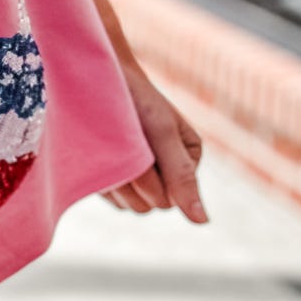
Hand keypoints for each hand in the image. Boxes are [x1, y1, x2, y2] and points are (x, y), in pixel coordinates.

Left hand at [102, 64, 207, 222]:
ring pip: (130, 205)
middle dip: (134, 182)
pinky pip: (113, 199)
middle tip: (123, 147)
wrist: (97, 78)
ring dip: (116, 181)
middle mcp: (167, 173)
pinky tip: (100, 154)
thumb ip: (182, 177)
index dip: (153, 181)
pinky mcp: (117, 177)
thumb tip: (203, 222)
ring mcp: (141, 176)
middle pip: (151, 205)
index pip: (173, 198)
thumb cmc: (135, 99)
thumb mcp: (162, 135)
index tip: (142, 148)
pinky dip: (103, 181)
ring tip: (111, 147)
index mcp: (189, 160)